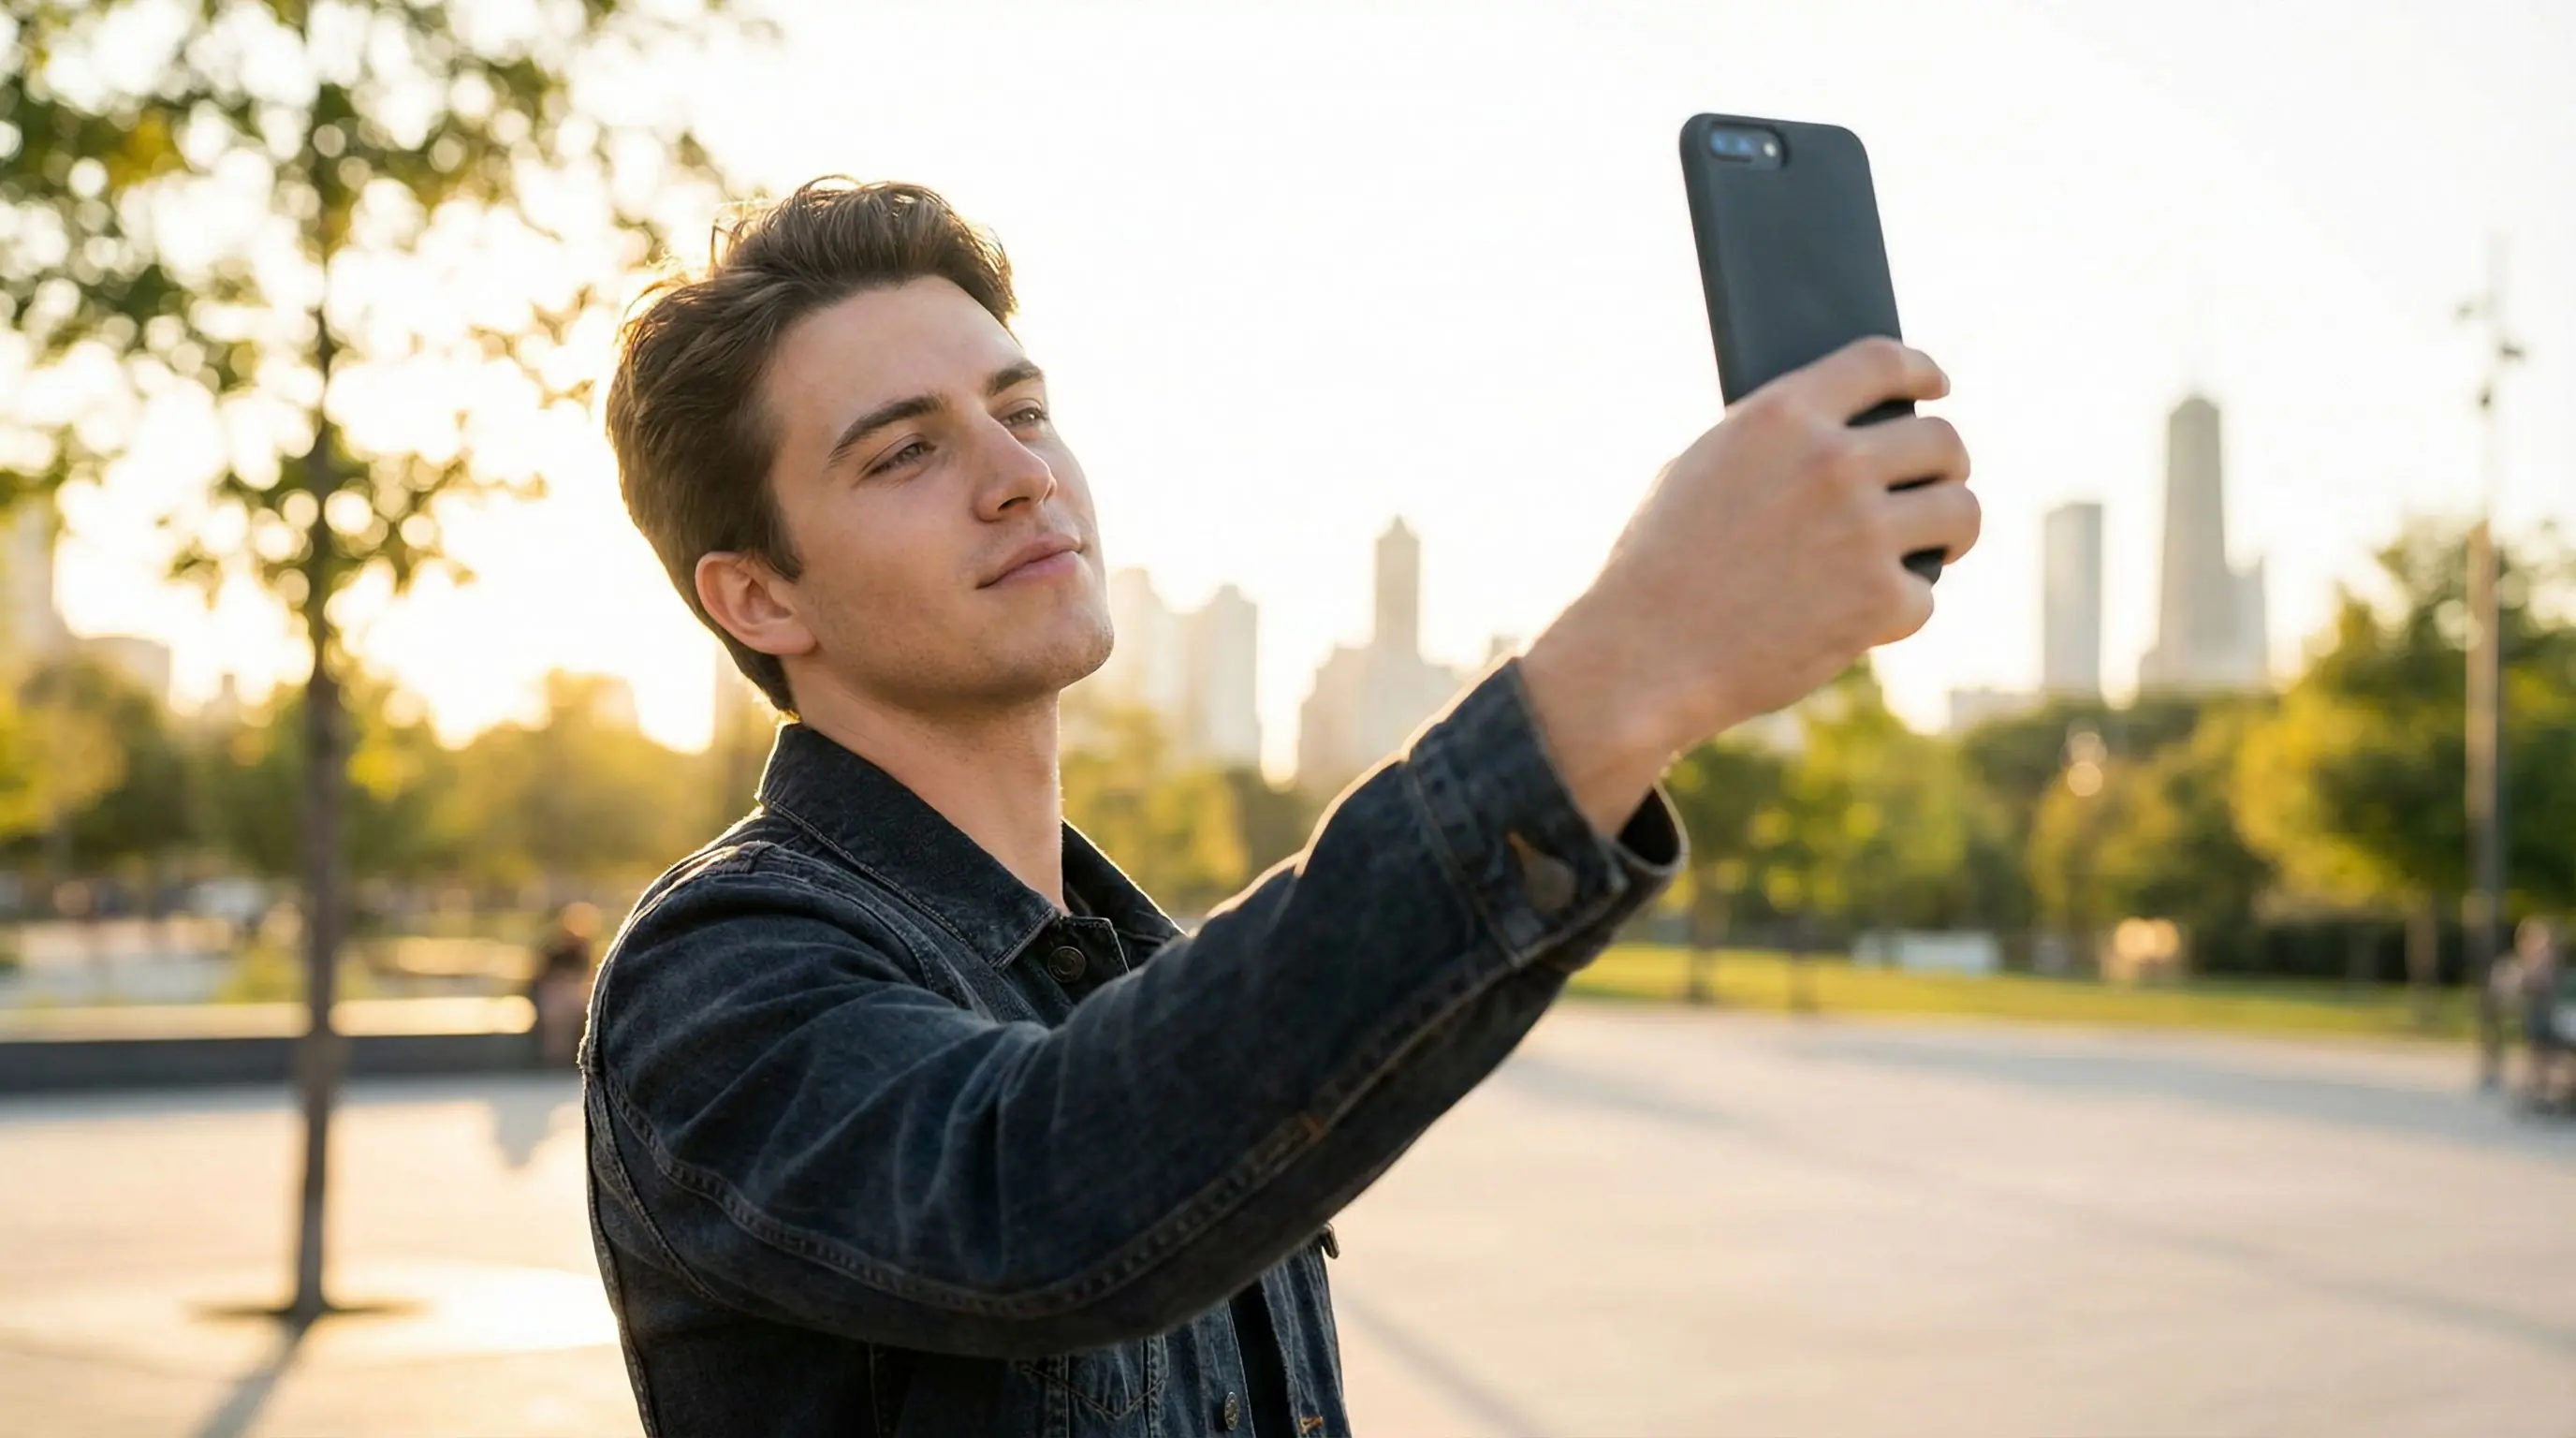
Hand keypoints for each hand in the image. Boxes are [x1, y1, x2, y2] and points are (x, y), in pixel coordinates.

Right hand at [1521, 337, 1977, 833]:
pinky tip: (1868, 618)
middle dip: (1948, 464)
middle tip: (1939, 484)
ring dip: (1952, 529)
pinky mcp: (1880, 600)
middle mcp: (1832, 462)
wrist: (1641, 660)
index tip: (1936, 383)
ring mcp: (1863, 531)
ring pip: (1960, 511)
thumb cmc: (1654, 568)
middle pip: (1941, 440)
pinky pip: (1925, 594)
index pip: (1881, 361)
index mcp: (1781, 415)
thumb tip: (1837, 438)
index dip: (1920, 369)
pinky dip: (1899, 610)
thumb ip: (1771, 445)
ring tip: (1938, 546)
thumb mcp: (1697, 472)